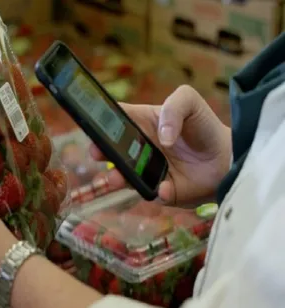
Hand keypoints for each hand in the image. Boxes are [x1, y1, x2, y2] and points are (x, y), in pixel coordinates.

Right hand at [91, 85, 231, 204]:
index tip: (90, 123)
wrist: (229, 157)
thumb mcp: (190, 102)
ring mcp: (146, 171)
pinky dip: (157, 192)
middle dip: (100, 151)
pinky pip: (153, 193)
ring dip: (117, 178)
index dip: (99, 119)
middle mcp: (138, 149)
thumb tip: (162, 138)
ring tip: (115, 178)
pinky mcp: (161, 191)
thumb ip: (174, 108)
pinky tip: (164, 188)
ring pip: (124, 176)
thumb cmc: (204, 126)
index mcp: (140, 123)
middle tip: (96, 152)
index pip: (114, 119)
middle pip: (111, 149)